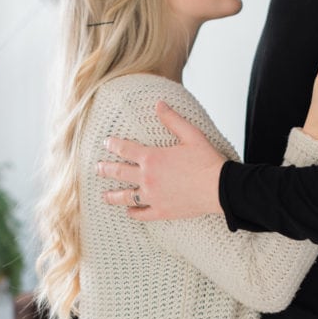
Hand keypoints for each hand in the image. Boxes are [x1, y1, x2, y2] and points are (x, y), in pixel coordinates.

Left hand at [98, 101, 224, 220]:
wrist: (220, 188)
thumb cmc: (207, 161)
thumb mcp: (191, 134)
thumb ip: (172, 119)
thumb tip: (159, 104)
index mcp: (152, 158)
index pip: (125, 149)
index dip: (113, 145)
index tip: (106, 143)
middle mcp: (148, 178)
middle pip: (119, 173)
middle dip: (106, 169)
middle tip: (97, 168)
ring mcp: (153, 197)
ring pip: (126, 197)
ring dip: (112, 196)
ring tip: (104, 195)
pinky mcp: (161, 211)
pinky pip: (142, 214)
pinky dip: (133, 212)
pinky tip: (129, 211)